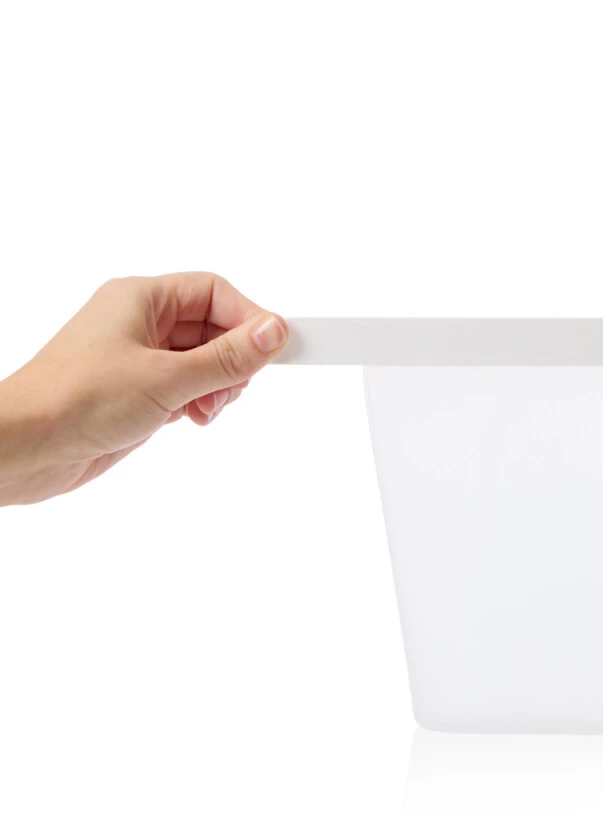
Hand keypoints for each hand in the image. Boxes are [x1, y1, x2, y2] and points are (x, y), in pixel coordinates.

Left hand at [0, 273, 287, 504]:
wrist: (26, 447)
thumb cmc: (74, 400)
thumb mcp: (167, 378)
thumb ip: (227, 358)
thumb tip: (273, 333)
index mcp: (141, 299)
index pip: (215, 293)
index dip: (250, 319)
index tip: (278, 348)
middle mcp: (141, 322)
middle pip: (214, 327)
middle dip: (234, 359)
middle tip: (237, 386)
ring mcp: (139, 358)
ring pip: (204, 360)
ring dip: (219, 386)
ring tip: (207, 408)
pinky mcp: (138, 391)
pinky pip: (188, 387)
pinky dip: (201, 403)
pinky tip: (192, 419)